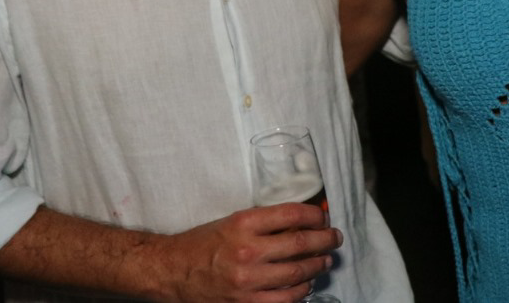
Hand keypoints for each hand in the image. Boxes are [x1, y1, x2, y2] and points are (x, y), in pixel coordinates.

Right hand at [149, 203, 340, 302]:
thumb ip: (264, 221)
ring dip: (317, 266)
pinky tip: (305, 284)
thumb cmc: (203, 243)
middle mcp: (248, 251)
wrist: (173, 271)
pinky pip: (285, 300)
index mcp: (244, 223)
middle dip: (325, 240)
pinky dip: (300, 291)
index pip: (292, 215)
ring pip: (298, 274)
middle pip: (301, 244)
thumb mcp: (232, 221)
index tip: (323, 216)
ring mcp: (248, 281)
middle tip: (334, 238)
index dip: (315, 215)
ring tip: (324, 261)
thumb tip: (300, 220)